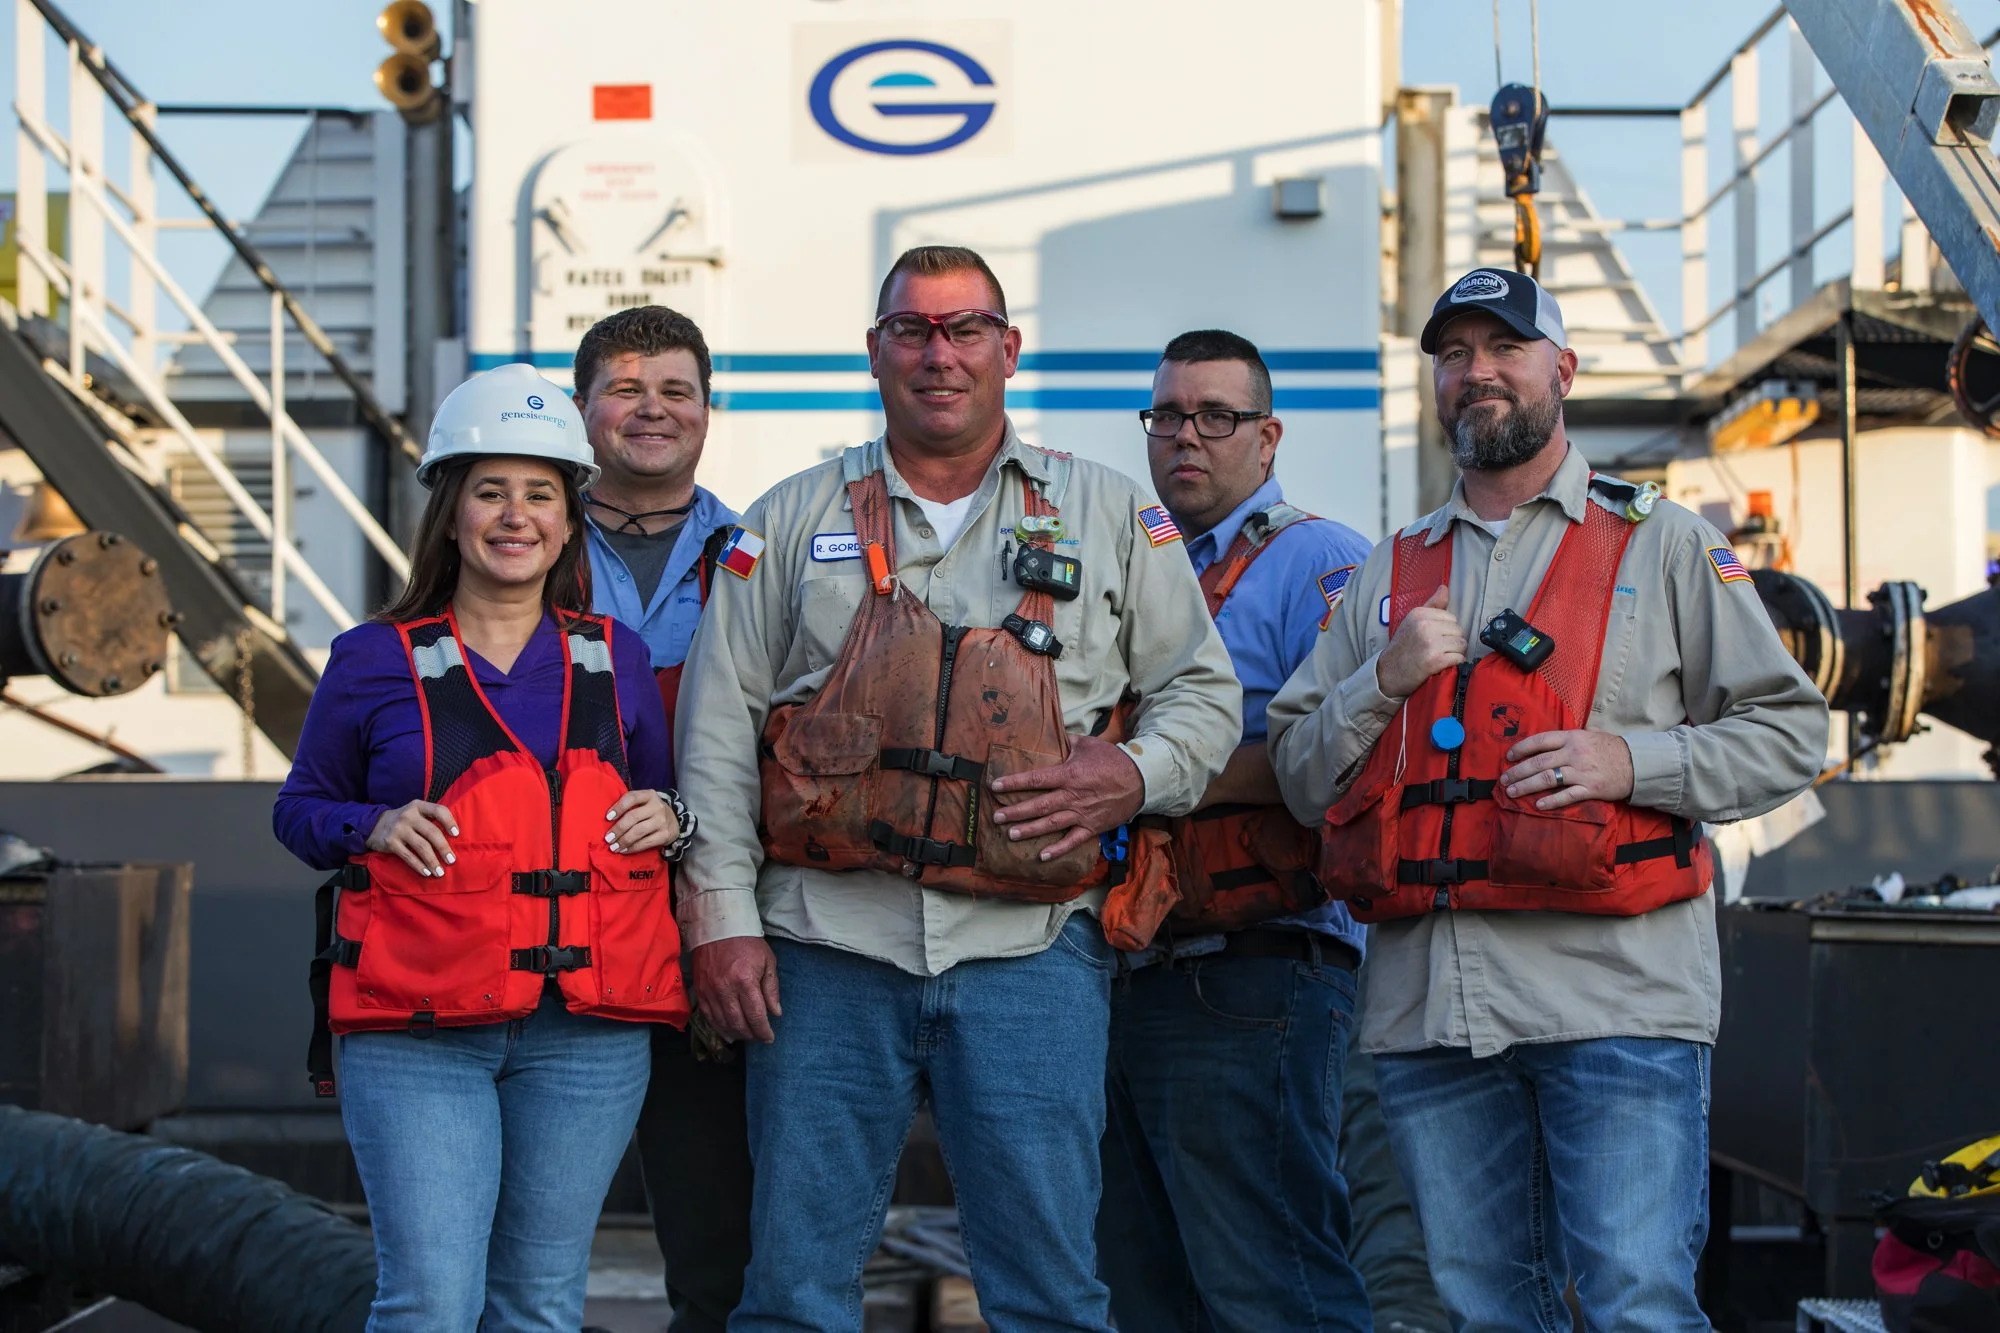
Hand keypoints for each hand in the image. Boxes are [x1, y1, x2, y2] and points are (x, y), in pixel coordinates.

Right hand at [366, 800, 456, 877]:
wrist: (374, 825)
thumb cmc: (404, 821)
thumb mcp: (416, 813)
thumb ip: (431, 818)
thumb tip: (455, 836)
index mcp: (418, 806)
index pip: (439, 810)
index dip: (449, 822)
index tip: (456, 834)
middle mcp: (409, 816)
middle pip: (432, 832)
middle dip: (444, 848)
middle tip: (451, 860)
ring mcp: (399, 829)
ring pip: (421, 847)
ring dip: (433, 861)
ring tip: (440, 872)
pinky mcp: (391, 842)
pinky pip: (408, 856)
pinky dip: (419, 866)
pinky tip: (426, 873)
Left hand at [604, 789, 679, 853]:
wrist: (675, 821)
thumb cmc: (651, 811)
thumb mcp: (644, 802)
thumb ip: (630, 806)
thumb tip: (607, 820)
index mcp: (649, 795)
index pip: (632, 797)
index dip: (619, 807)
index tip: (608, 817)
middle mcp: (657, 806)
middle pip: (633, 817)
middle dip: (618, 829)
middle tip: (608, 838)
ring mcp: (662, 821)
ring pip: (638, 831)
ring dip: (624, 840)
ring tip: (614, 847)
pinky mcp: (665, 835)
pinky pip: (646, 842)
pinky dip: (633, 848)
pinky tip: (625, 850)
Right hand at [689, 936, 781, 1043]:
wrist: (719, 927)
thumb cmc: (747, 942)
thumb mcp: (767, 961)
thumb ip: (771, 989)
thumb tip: (775, 1013)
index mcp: (745, 980)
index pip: (755, 1015)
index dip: (763, 1031)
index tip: (769, 1038)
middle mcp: (725, 989)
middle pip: (738, 1023)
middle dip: (751, 1035)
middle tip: (759, 1037)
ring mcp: (710, 991)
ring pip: (722, 1022)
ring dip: (735, 1033)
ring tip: (746, 1035)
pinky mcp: (700, 990)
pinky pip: (708, 1016)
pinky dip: (718, 1027)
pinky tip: (728, 1032)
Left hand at [987, 734, 1144, 859]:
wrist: (1141, 779)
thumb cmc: (1113, 760)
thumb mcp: (1088, 744)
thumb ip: (1067, 741)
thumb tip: (1052, 734)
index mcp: (1069, 775)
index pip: (1036, 779)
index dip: (1014, 783)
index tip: (995, 786)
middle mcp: (1072, 796)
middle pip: (1038, 805)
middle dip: (1015, 811)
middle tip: (996, 817)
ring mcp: (1081, 813)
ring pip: (1051, 824)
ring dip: (1030, 830)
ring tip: (1011, 835)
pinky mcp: (1092, 827)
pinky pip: (1073, 840)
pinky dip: (1058, 849)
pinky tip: (1042, 856)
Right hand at [1374, 584, 1466, 698]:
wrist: (1388, 673)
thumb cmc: (1403, 647)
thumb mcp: (1412, 621)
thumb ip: (1431, 605)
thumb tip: (1444, 588)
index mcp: (1419, 614)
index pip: (1452, 618)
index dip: (1447, 630)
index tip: (1437, 638)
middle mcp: (1424, 626)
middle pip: (1459, 630)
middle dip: (1453, 641)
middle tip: (1439, 649)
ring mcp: (1430, 643)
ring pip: (1461, 644)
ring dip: (1455, 653)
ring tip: (1442, 656)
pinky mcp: (1435, 660)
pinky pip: (1459, 658)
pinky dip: (1455, 663)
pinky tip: (1442, 665)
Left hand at [1500, 730, 1634, 810]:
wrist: (1638, 764)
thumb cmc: (1612, 748)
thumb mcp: (1591, 734)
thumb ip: (1571, 737)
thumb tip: (1550, 739)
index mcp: (1572, 737)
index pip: (1540, 741)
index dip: (1521, 749)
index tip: (1508, 757)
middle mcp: (1574, 753)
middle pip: (1538, 763)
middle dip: (1517, 772)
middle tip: (1503, 780)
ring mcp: (1582, 772)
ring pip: (1547, 779)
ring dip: (1526, 786)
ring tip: (1511, 792)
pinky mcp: (1590, 789)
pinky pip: (1566, 796)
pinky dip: (1550, 801)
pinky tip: (1537, 805)